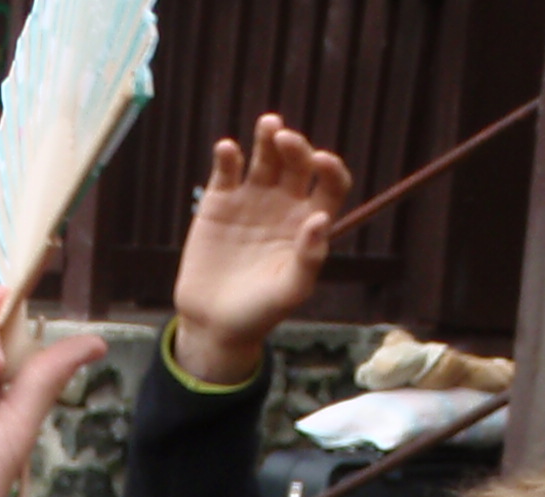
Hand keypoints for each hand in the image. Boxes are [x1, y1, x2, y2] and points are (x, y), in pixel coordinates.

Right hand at [170, 115, 350, 387]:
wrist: (214, 323)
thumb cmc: (259, 312)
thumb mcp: (290, 291)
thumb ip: (309, 257)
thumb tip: (321, 218)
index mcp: (309, 222)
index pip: (330, 185)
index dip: (331, 169)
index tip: (322, 161)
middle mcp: (284, 204)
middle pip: (297, 163)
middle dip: (295, 147)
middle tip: (285, 140)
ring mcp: (252, 199)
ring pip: (265, 157)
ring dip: (268, 137)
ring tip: (269, 125)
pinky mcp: (219, 201)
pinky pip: (227, 170)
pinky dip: (228, 155)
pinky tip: (228, 151)